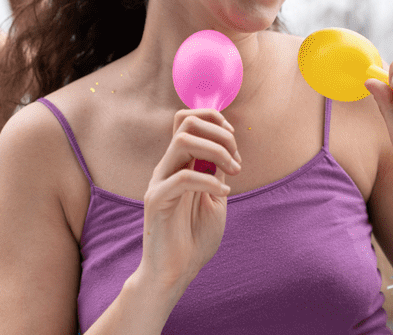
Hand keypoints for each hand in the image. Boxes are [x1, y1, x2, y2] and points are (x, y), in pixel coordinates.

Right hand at [139, 109, 241, 296]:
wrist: (176, 272)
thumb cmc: (195, 237)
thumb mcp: (215, 197)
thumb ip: (217, 171)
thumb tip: (228, 146)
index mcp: (180, 163)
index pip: (188, 120)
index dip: (215, 120)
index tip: (235, 145)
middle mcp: (167, 167)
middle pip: (186, 121)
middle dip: (220, 133)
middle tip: (236, 160)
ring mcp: (160, 181)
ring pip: (182, 140)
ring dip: (216, 150)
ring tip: (232, 171)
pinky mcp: (157, 200)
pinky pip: (183, 177)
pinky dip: (209, 180)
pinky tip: (223, 192)